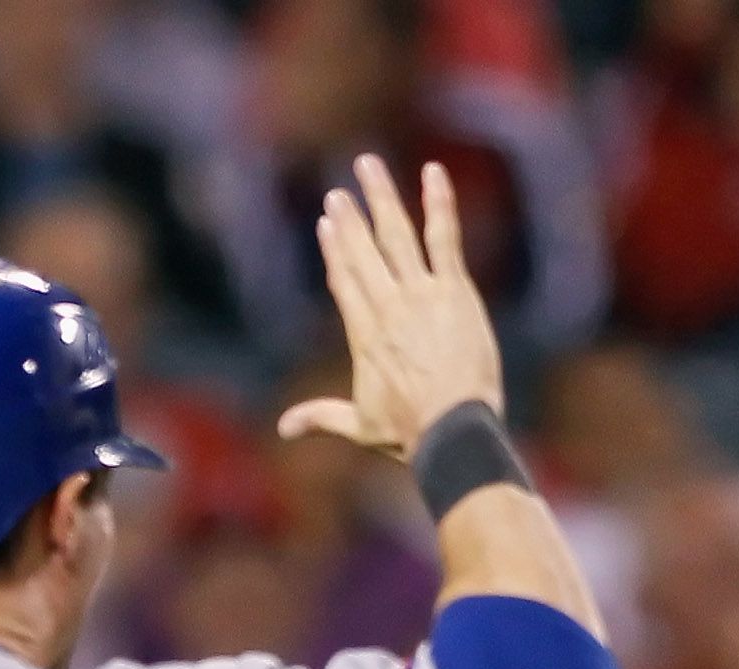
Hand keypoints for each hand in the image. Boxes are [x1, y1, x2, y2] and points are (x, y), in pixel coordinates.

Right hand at [277, 156, 504, 458]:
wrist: (453, 429)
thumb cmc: (410, 432)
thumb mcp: (361, 425)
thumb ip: (322, 417)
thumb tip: (284, 430)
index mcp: (364, 334)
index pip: (345, 282)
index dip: (335, 251)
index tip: (327, 225)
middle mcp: (386, 306)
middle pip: (363, 252)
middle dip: (350, 219)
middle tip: (340, 192)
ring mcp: (420, 294)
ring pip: (395, 234)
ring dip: (381, 197)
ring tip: (368, 165)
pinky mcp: (454, 290)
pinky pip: (444, 237)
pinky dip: (439, 203)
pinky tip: (433, 172)